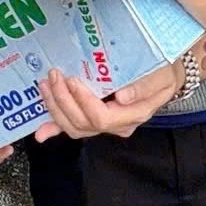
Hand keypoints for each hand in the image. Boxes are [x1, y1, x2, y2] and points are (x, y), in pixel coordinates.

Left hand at [36, 61, 184, 139]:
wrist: (164, 77)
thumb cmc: (162, 74)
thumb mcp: (160, 76)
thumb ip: (143, 86)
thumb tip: (121, 97)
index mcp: (133, 114)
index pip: (101, 117)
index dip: (83, 101)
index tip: (72, 80)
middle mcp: (118, 125)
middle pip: (83, 124)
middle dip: (63, 101)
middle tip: (53, 76)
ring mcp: (105, 125)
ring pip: (75, 128)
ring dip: (55, 108)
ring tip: (45, 86)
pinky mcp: (94, 119)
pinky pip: (73, 127)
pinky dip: (55, 128)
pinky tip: (40, 132)